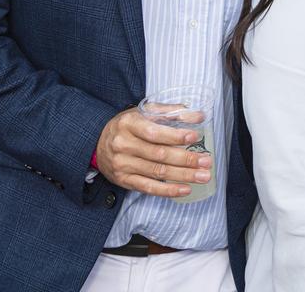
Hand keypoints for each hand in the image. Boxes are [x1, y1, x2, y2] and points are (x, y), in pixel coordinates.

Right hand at [95, 108, 212, 198]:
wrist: (98, 143)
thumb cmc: (128, 126)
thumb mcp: (144, 112)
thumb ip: (171, 112)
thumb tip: (198, 116)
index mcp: (129, 123)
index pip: (154, 132)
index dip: (175, 136)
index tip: (195, 137)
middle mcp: (123, 144)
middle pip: (159, 154)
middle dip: (186, 159)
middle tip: (206, 161)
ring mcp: (123, 164)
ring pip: (156, 172)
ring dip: (183, 175)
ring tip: (203, 176)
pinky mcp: (124, 180)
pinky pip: (148, 187)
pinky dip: (168, 190)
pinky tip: (185, 189)